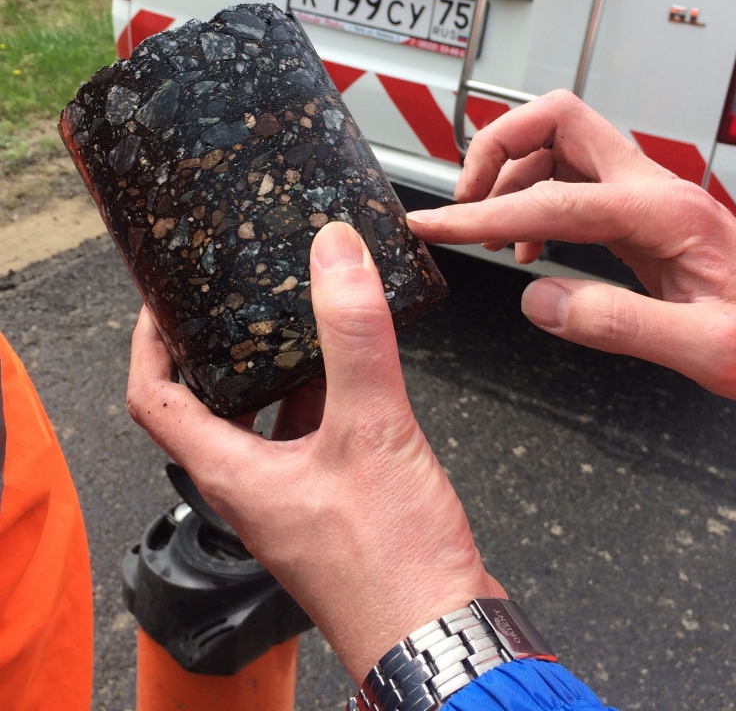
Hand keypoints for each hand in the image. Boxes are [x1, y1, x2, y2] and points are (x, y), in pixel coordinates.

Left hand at [126, 222, 503, 682]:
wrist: (439, 629)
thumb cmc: (392, 562)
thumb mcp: (370, 429)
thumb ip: (354, 336)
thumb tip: (334, 253)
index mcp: (234, 474)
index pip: (156, 399)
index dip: (150, 343)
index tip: (163, 300)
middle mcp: (254, 489)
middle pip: (209, 408)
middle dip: (220, 350)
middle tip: (239, 302)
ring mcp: (294, 500)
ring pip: (266, 423)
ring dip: (276, 373)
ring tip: (299, 326)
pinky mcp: (334, 506)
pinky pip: (310, 440)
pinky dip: (321, 401)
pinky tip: (355, 380)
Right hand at [408, 92, 735, 434]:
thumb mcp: (706, 348)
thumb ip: (619, 323)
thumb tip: (540, 300)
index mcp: (665, 212)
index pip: (552, 199)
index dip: (484, 215)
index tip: (435, 228)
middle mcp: (653, 188)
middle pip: (558, 119)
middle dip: (497, 147)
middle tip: (464, 203)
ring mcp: (648, 195)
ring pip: (561, 145)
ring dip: (514, 175)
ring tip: (492, 235)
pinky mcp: (643, 213)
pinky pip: (574, 185)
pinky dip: (537, 203)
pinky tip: (533, 253)